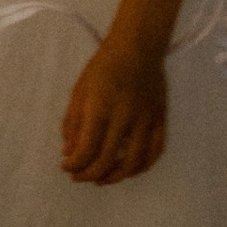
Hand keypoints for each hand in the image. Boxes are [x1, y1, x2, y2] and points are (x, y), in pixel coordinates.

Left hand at [62, 38, 167, 181]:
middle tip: (78, 177)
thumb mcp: (80, 90)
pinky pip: (154, 152)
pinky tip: (128, 170)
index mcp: (100, 108)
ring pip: (133, 163)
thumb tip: (69, 152)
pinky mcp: (160, 120)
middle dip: (89, 174)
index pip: (87, 149)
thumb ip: (73, 122)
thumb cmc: (103, 66)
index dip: (75, 164)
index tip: (66, 167)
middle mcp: (124, 118)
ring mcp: (145, 121)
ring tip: (100, 179)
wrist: (138, 47)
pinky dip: (141, 167)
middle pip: (107, 160)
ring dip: (114, 177)